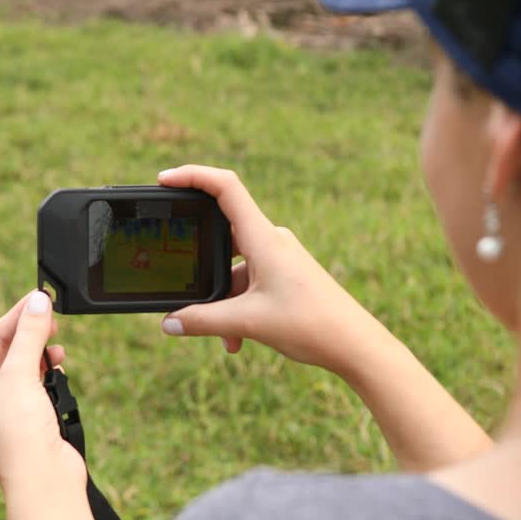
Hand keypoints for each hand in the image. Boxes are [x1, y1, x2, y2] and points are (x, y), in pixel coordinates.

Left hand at [0, 290, 82, 489]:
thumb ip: (30, 335)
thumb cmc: (19, 434)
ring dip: (42, 354)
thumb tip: (38, 301)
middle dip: (31, 334)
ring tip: (57, 347)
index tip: (39, 298)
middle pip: (9, 351)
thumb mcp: (20, 375)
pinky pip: (40, 385)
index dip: (16, 316)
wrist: (43, 480)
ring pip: (26, 368)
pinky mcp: (32, 419)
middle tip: (51, 317)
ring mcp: (8, 410)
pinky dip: (50, 375)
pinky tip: (59, 370)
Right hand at [157, 165, 374, 374]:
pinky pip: (249, 283)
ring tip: (226, 337)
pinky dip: (238, 308)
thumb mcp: (249, 323)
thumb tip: (169, 324)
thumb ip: (203, 321)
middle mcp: (271, 240)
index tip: (164, 180)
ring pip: (234, 270)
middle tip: (183, 288)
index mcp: (263, 238)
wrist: (356, 344)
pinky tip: (238, 339)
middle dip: (202, 269)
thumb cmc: (311, 325)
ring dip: (223, 302)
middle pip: (221, 234)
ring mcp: (279, 257)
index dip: (193, 175)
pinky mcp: (285, 275)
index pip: (225, 187)